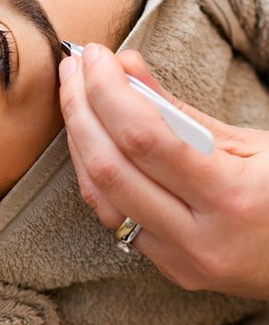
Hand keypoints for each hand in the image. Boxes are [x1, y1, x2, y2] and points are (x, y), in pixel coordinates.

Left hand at [58, 43, 268, 300]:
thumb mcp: (252, 142)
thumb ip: (180, 109)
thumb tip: (124, 66)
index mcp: (234, 197)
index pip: (145, 138)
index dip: (108, 91)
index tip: (95, 56)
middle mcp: (202, 238)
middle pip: (110, 166)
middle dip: (81, 108)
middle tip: (73, 67)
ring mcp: (181, 261)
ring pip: (99, 194)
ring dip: (77, 137)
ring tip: (73, 93)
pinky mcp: (169, 268)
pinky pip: (111, 215)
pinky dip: (92, 170)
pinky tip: (88, 135)